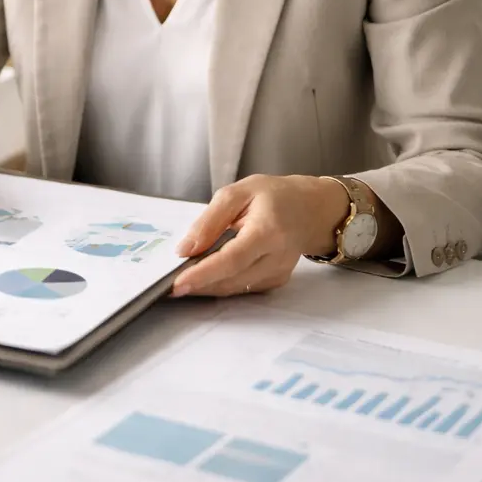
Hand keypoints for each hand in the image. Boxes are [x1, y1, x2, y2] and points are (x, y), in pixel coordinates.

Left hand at [169, 175, 350, 297]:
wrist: (312, 209)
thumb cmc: (274, 195)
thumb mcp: (237, 192)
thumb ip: (209, 221)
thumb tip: (184, 250)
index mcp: (268, 230)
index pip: (232, 259)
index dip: (203, 274)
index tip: (177, 284)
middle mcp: (277, 257)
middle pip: (231, 280)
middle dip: (198, 283)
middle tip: (169, 282)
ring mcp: (279, 273)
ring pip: (235, 288)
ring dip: (207, 286)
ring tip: (183, 277)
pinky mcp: (276, 281)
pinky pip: (243, 288)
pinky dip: (222, 283)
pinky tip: (207, 275)